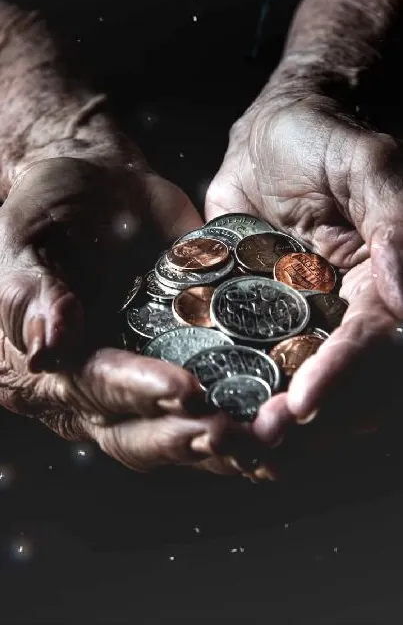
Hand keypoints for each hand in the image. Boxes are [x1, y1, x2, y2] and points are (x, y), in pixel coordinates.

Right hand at [0, 152, 270, 473]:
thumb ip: (33, 294)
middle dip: (188, 436)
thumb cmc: (49, 209)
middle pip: (139, 434)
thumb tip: (45, 350)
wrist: (101, 185)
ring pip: (182, 432)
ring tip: (271, 436)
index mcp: (52, 367)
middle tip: (235, 432)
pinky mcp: (189, 362)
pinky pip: (217, 401)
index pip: (92, 388)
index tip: (183, 390)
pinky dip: (250, 417)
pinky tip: (287, 425)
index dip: (136, 392)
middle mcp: (99, 389)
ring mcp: (147, 379)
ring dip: (227, 442)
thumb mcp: (25, 242)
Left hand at [205, 94, 402, 450]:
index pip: (366, 338)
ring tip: (220, 437)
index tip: (303, 405)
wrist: (270, 126)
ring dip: (256, 409)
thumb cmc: (324, 136)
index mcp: (376, 283)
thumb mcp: (366, 166)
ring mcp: (291, 313)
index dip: (338, 374)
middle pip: (327, 375)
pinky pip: (238, 349)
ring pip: (281, 375)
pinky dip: (222, 378)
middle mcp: (337, 308)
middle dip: (296, 416)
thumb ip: (393, 223)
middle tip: (254, 441)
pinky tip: (194, 403)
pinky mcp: (248, 309)